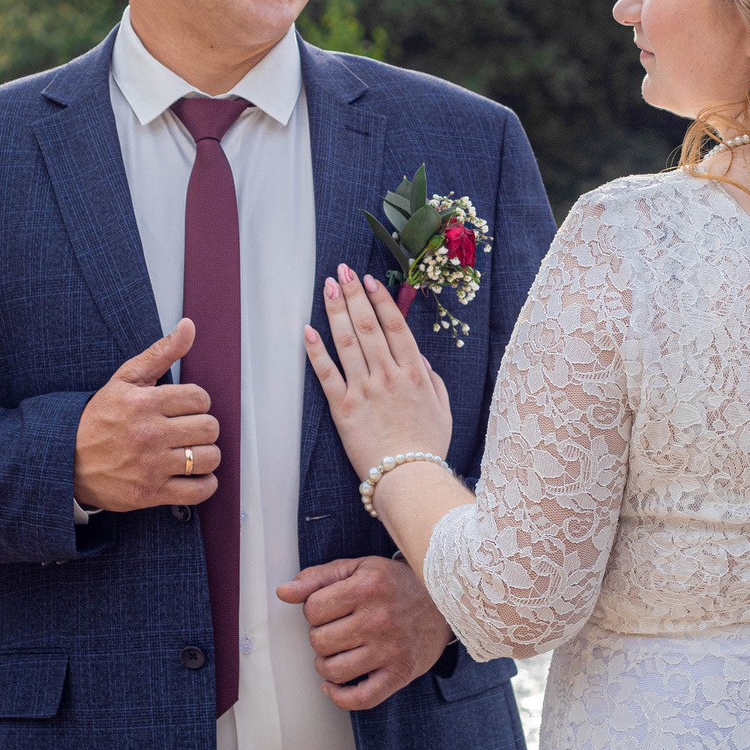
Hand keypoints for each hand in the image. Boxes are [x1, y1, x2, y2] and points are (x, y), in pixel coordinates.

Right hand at [71, 320, 221, 513]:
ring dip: (206, 455)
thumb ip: (160, 352)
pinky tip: (193, 475)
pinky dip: (204, 483)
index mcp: (144, 403)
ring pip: (208, 458)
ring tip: (191, 452)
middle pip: (209, 428)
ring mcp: (150, 466)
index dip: (197, 402)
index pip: (200, 398)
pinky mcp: (150, 493)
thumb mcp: (125, 380)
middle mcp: (149, 434)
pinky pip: (198, 491)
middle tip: (188, 430)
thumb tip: (189, 326)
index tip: (185, 409)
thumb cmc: (98, 418)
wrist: (65, 461)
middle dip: (203, 428)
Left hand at [275, 556, 454, 710]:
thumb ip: (318, 578)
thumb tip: (283, 592)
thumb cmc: (396, 584)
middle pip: (319, 641)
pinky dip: (340, 696)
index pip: (312, 609)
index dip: (313, 610)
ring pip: (333, 671)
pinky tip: (336, 685)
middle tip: (336, 630)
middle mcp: (379, 619)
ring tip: (337, 653)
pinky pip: (360, 698)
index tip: (328, 608)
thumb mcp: (358, 568)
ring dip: (326, 665)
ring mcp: (390, 649)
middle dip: (320, 637)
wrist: (444, 601)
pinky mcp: (400, 674)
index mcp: (367, 588)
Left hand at [302, 265, 451, 479]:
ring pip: (347, 343)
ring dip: (335, 311)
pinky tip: (307, 330)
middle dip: (354, 295)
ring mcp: (364, 390)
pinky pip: (326, 374)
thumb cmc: (428, 447)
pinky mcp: (343, 408)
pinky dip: (316, 351)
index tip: (370, 280)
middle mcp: (388, 375)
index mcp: (414, 373)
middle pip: (368, 327)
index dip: (381, 300)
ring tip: (327, 287)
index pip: (395, 326)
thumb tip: (417, 359)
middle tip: (343, 270)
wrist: (408, 479)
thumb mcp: (442, 409)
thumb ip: (432, 380)